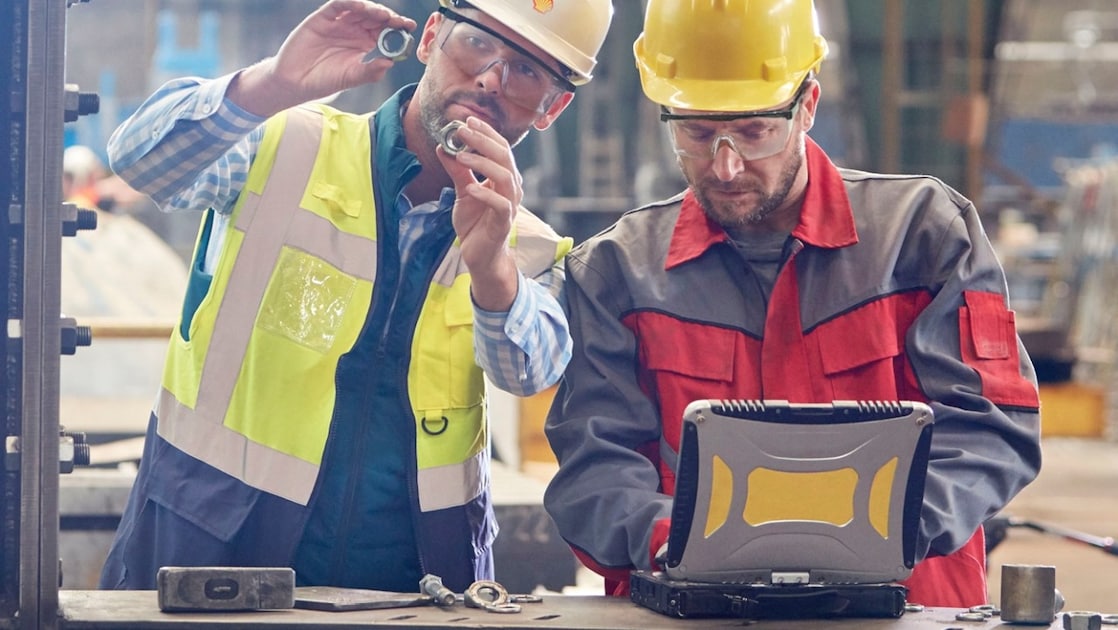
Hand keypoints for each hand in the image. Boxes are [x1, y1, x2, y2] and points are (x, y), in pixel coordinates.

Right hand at [229, 0, 415, 116]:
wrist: (296, 81)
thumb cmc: (325, 80)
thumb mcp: (351, 77)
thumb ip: (370, 71)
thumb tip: (390, 64)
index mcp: (364, 42)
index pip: (384, 30)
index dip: (398, 26)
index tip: (410, 27)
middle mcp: (353, 29)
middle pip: (374, 17)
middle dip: (388, 17)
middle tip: (399, 21)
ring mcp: (338, 22)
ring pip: (358, 8)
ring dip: (372, 9)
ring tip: (383, 15)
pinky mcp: (322, 18)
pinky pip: (337, 5)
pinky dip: (348, 3)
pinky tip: (359, 6)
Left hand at [437, 117, 522, 310]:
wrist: (479, 255)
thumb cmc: (475, 223)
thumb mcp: (462, 191)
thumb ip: (457, 170)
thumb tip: (442, 147)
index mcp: (504, 177)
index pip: (500, 148)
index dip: (486, 133)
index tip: (467, 121)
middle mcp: (511, 188)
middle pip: (504, 156)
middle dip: (483, 141)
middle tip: (462, 130)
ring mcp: (510, 205)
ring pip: (505, 176)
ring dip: (483, 163)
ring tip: (461, 155)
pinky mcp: (504, 222)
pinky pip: (501, 204)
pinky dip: (486, 193)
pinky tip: (470, 187)